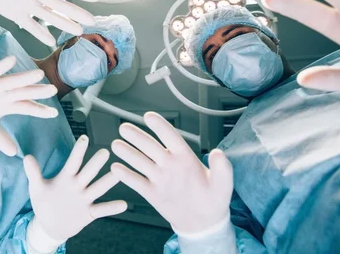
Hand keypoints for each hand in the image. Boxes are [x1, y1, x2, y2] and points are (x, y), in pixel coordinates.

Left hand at [0, 0, 98, 45]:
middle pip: (61, 5)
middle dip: (77, 13)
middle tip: (93, 21)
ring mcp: (26, 5)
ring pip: (50, 17)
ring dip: (64, 24)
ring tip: (79, 32)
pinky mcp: (14, 14)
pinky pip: (30, 26)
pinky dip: (40, 34)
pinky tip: (51, 42)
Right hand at [0, 56, 58, 155]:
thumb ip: (0, 138)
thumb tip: (13, 153)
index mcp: (7, 105)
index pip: (26, 107)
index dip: (40, 110)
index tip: (54, 113)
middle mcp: (4, 94)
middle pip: (23, 93)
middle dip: (38, 92)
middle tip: (54, 90)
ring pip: (12, 82)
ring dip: (24, 78)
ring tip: (40, 74)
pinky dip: (1, 67)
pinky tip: (11, 60)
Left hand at [24, 135, 127, 240]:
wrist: (50, 225)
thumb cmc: (45, 202)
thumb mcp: (37, 187)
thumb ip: (33, 173)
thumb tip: (26, 157)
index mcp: (66, 177)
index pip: (73, 162)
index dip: (78, 150)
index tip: (84, 138)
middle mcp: (78, 185)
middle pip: (88, 172)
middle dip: (96, 163)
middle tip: (105, 151)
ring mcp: (85, 199)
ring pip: (98, 188)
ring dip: (108, 181)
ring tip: (118, 172)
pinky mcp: (89, 213)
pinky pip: (102, 209)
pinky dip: (112, 207)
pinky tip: (123, 204)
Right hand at [111, 112, 232, 233]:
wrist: (203, 222)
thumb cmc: (215, 199)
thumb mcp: (223, 184)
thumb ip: (222, 169)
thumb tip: (218, 153)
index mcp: (185, 157)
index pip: (170, 137)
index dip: (160, 127)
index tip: (148, 117)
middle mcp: (169, 164)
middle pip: (150, 146)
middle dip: (137, 137)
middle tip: (124, 128)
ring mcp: (159, 177)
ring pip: (140, 162)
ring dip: (128, 153)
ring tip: (116, 144)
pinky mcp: (152, 192)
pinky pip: (137, 182)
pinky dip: (126, 176)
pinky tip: (116, 168)